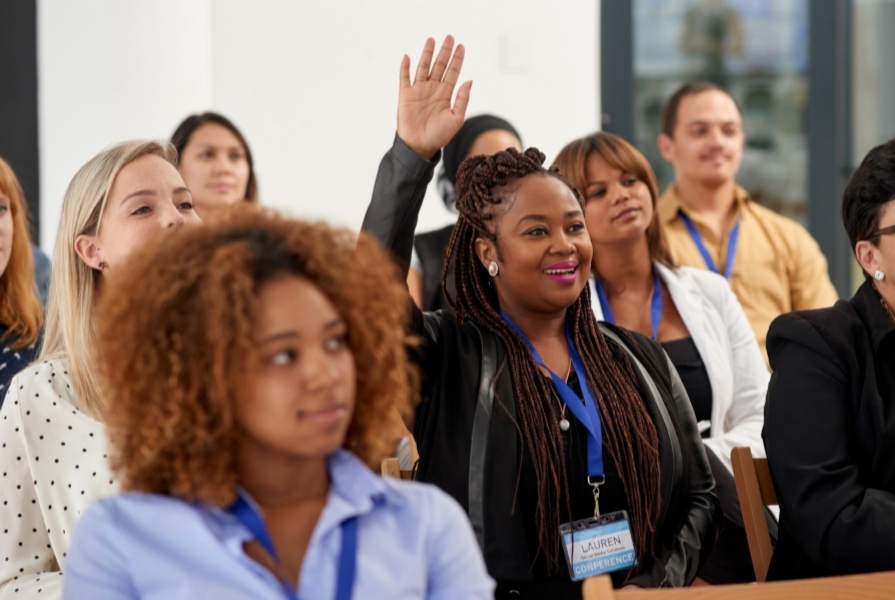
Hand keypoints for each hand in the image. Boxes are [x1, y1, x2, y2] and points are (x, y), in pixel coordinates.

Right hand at [397, 35, 471, 159]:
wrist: (420, 146)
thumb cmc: (439, 135)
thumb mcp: (456, 118)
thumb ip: (462, 99)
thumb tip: (469, 80)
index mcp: (445, 94)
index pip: (452, 72)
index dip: (457, 59)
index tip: (461, 46)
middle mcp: (432, 89)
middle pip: (439, 65)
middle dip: (445, 51)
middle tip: (450, 37)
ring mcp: (418, 91)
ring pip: (423, 67)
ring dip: (427, 53)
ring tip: (431, 40)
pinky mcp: (405, 95)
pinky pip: (404, 78)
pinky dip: (405, 67)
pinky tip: (408, 57)